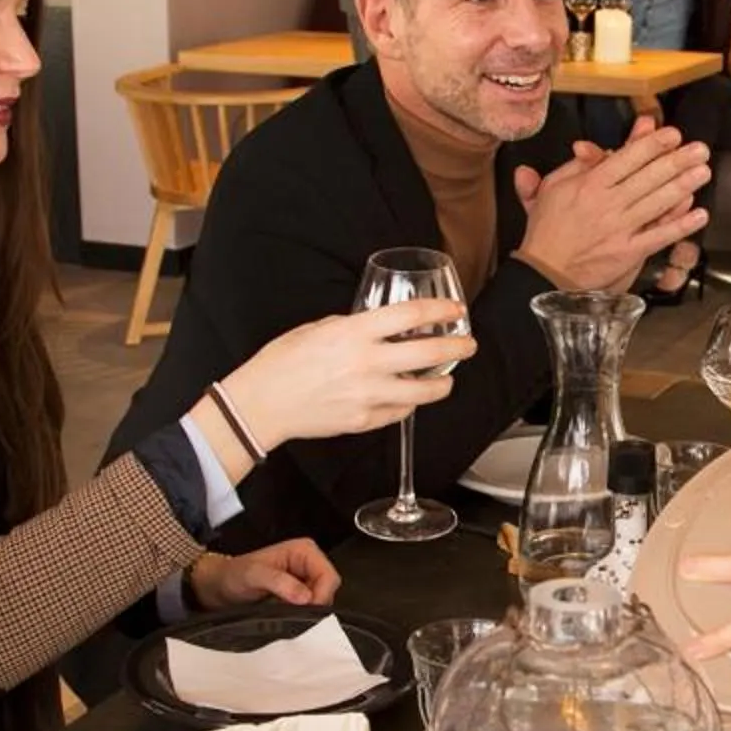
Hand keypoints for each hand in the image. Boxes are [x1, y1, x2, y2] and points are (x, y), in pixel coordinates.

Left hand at [191, 539, 337, 609]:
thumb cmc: (233, 575)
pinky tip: (285, 615)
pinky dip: (301, 615)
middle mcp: (309, 563)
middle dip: (313, 605)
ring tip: (283, 612)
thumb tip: (304, 596)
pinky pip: (311, 609)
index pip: (329, 577)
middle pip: (328, 590)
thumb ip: (278, 582)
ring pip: (321, 602)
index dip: (321, 596)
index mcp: (304, 551)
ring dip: (306, 612)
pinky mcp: (300, 595)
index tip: (305, 611)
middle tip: (291, 613)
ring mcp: (306, 580)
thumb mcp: (253, 575)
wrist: (220, 587)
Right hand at [216, 301, 472, 449]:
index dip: (441, 311)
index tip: (456, 310)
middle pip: (430, 353)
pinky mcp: (364, 420)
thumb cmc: (282, 362)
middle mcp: (367, 364)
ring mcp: (368, 395)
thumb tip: (377, 328)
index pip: (412, 316)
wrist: (262, 403)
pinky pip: (400, 412)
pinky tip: (409, 397)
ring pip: (424, 391)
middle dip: (458, 347)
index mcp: (354, 333)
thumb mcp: (318, 328)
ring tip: (447, 379)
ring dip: (443, 384)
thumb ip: (353, 327)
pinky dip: (409, 403)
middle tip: (468, 344)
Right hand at [513, 116, 712, 291]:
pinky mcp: (628, 252)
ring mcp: (620, 229)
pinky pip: (658, 237)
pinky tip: (699, 215)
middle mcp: (608, 204)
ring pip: (657, 203)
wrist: (544, 271)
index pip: (627, 159)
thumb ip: (574, 166)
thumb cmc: (548, 229)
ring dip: (683, 186)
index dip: (652, 145)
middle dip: (677, 161)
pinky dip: (680, 226)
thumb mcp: (551, 188)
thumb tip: (588, 146)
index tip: (673, 134)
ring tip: (703, 172)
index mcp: (589, 185)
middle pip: (648, 177)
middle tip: (700, 149)